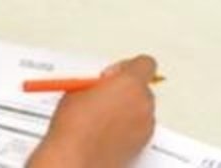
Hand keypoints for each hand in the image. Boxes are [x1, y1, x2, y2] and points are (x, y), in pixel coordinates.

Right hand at [27, 55, 158, 167]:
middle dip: (125, 90)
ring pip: (141, 109)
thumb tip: (100, 84)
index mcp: (130, 83)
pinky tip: (106, 133)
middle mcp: (143, 102)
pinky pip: (138, 128)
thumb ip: (97, 82)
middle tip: (104, 97)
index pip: (145, 63)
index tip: (112, 75)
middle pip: (143, 88)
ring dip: (126, 110)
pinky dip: (127, 128)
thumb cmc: (75, 126)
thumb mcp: (78, 90)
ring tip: (101, 119)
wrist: (76, 159)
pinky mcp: (142, 144)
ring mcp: (145, 124)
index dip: (128, 67)